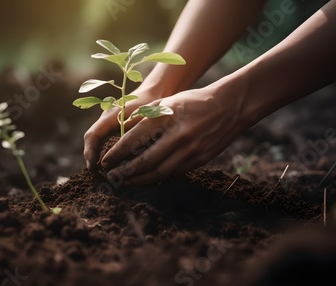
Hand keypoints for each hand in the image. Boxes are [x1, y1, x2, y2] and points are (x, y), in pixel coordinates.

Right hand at [83, 86, 165, 169]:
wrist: (154, 93)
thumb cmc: (149, 104)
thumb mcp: (143, 118)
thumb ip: (133, 133)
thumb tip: (124, 154)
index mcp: (108, 116)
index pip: (92, 136)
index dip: (89, 152)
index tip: (93, 167)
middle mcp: (105, 122)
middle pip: (93, 143)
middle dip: (93, 160)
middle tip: (99, 177)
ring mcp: (109, 127)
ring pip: (99, 146)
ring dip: (101, 161)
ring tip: (106, 176)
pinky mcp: (116, 132)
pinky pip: (108, 146)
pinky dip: (110, 158)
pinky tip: (118, 169)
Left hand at [101, 80, 250, 185]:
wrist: (230, 107)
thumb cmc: (195, 101)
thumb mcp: (169, 102)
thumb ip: (147, 116)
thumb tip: (124, 130)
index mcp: (166, 118)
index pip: (134, 139)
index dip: (117, 153)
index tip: (105, 161)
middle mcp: (177, 135)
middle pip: (145, 160)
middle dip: (125, 171)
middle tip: (112, 177)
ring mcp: (190, 149)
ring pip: (159, 172)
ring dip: (140, 179)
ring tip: (127, 182)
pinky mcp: (200, 159)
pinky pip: (175, 173)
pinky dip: (159, 177)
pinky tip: (148, 179)